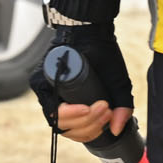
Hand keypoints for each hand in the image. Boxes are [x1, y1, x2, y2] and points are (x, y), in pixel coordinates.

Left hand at [29, 0, 133, 144]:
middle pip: (68, 130)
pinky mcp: (41, 82)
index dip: (93, 131)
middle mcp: (57, 101)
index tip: (109, 118)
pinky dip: (68, 112)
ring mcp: (47, 92)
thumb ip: (121, 108)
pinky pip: (51, 108)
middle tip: (107, 111)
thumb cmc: (104, 56)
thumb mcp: (116, 85)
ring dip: (83, 120)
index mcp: (73, 105)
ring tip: (101, 107)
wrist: (93, 30)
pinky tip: (84, 108)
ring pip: (59, 123)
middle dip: (92, 126)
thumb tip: (116, 130)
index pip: (76, 131)